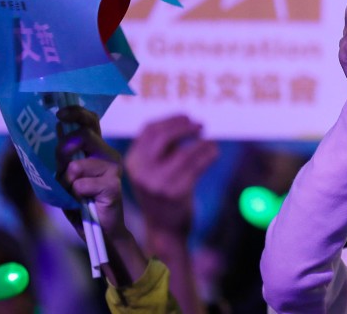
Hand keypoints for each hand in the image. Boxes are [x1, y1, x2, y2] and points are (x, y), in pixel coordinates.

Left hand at [56, 105, 126, 240]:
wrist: (101, 232)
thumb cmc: (83, 203)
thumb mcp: (68, 177)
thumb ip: (64, 157)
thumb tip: (57, 129)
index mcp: (98, 150)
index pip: (91, 122)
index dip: (77, 113)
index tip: (60, 114)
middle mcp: (109, 155)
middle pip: (83, 136)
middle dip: (64, 152)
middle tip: (63, 171)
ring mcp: (114, 169)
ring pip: (76, 166)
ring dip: (67, 184)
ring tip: (75, 195)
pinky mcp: (113, 186)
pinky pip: (80, 185)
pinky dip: (74, 197)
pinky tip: (84, 203)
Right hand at [124, 115, 217, 236]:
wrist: (164, 229)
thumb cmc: (161, 193)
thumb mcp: (151, 169)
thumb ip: (161, 147)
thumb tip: (185, 120)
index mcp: (132, 162)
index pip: (148, 130)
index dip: (170, 120)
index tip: (187, 117)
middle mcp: (141, 172)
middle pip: (163, 137)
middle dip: (184, 126)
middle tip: (201, 125)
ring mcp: (158, 183)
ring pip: (184, 152)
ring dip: (202, 143)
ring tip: (210, 143)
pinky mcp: (176, 193)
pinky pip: (196, 166)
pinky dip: (208, 155)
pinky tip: (214, 153)